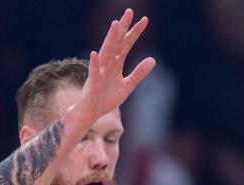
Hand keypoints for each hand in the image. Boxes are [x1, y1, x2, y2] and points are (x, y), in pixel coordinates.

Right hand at [73, 9, 155, 127]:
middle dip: (123, 28)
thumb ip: (139, 73)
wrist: (90, 114)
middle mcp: (107, 64)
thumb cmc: (105, 98)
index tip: (145, 20)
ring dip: (110, 39)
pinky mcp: (92, 84)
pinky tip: (95, 53)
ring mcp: (99, 72)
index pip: (127, 44)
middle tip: (129, 11)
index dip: (135, 32)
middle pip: (116, 42)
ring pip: (106, 52)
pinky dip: (94, 63)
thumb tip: (153, 59)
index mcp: (116, 64)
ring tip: (115, 24)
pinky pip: (94, 72)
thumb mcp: (127, 86)